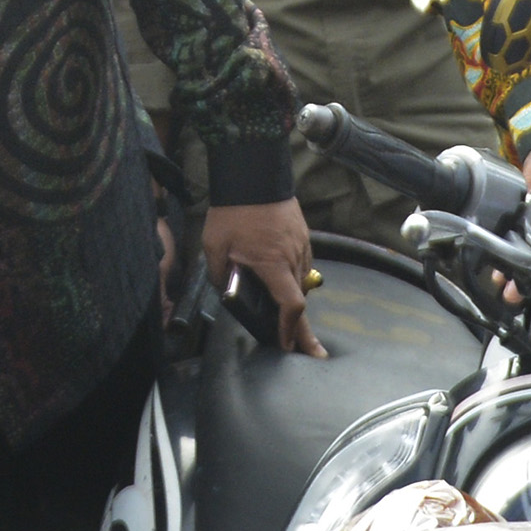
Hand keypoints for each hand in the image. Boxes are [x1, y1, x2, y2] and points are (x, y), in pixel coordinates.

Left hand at [200, 199, 324, 355]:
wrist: (254, 176)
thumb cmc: (234, 211)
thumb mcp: (215, 246)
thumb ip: (219, 273)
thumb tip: (223, 288)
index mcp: (273, 264)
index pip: (290, 305)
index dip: (289, 330)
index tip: (286, 346)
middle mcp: (293, 259)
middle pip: (301, 302)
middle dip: (304, 331)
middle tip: (314, 354)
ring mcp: (301, 247)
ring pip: (301, 283)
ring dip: (295, 302)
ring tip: (289, 321)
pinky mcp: (303, 237)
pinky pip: (301, 266)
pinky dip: (294, 279)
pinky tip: (283, 283)